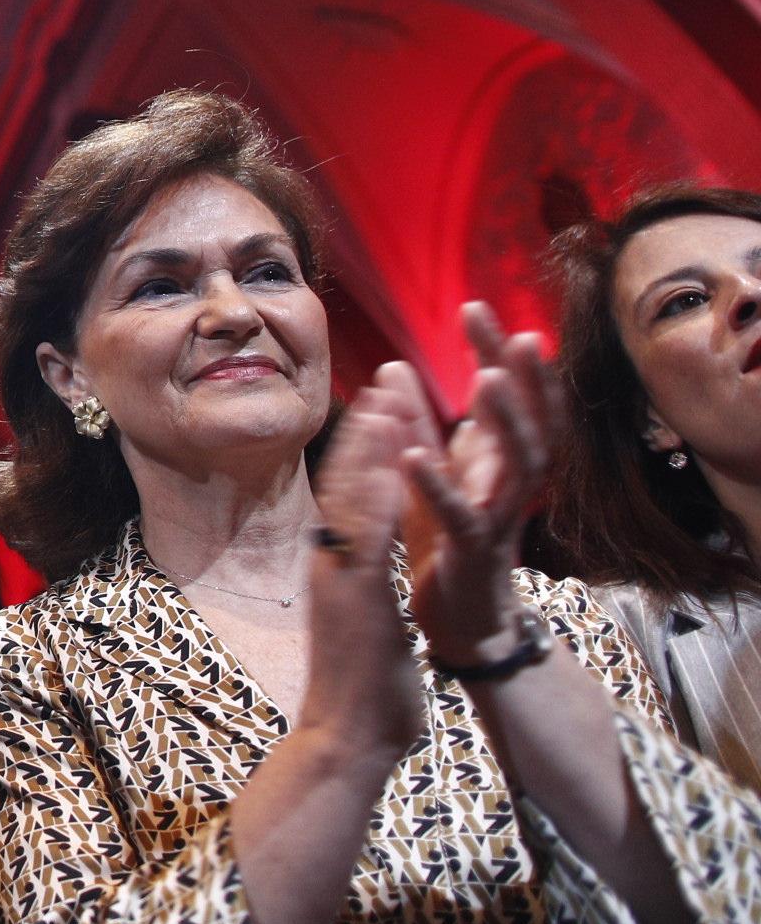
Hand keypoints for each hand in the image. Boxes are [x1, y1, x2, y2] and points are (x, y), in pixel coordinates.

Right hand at [295, 385, 426, 760]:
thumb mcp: (368, 623)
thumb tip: (372, 573)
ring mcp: (341, 577)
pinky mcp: (356, 597)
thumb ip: (370, 589)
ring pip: (353, 498)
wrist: (345, 738)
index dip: (368, 448)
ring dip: (373, 447)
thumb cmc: (363, 690)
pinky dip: (380, 495)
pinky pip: (369, 536)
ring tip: (391, 400)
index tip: (387, 405)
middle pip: (346, 481)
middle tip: (387, 379)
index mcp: (340, 567)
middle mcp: (334, 562)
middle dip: (369, 428)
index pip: (351, 494)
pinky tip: (396, 463)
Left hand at [397, 304, 565, 661]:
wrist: (462, 618)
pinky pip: (459, 515)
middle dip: (518, 372)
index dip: (497, 352)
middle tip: (507, 329)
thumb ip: (415, 424)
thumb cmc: (448, 538)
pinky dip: (437, 485)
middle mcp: (511, 481)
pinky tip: (412, 454)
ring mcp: (498, 515)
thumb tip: (393, 367)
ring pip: (518, 463)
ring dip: (503, 420)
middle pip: (529, 418)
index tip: (474, 305)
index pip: (509, 396)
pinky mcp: (472, 550)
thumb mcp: (431, 471)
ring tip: (486, 379)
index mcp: (500, 459)